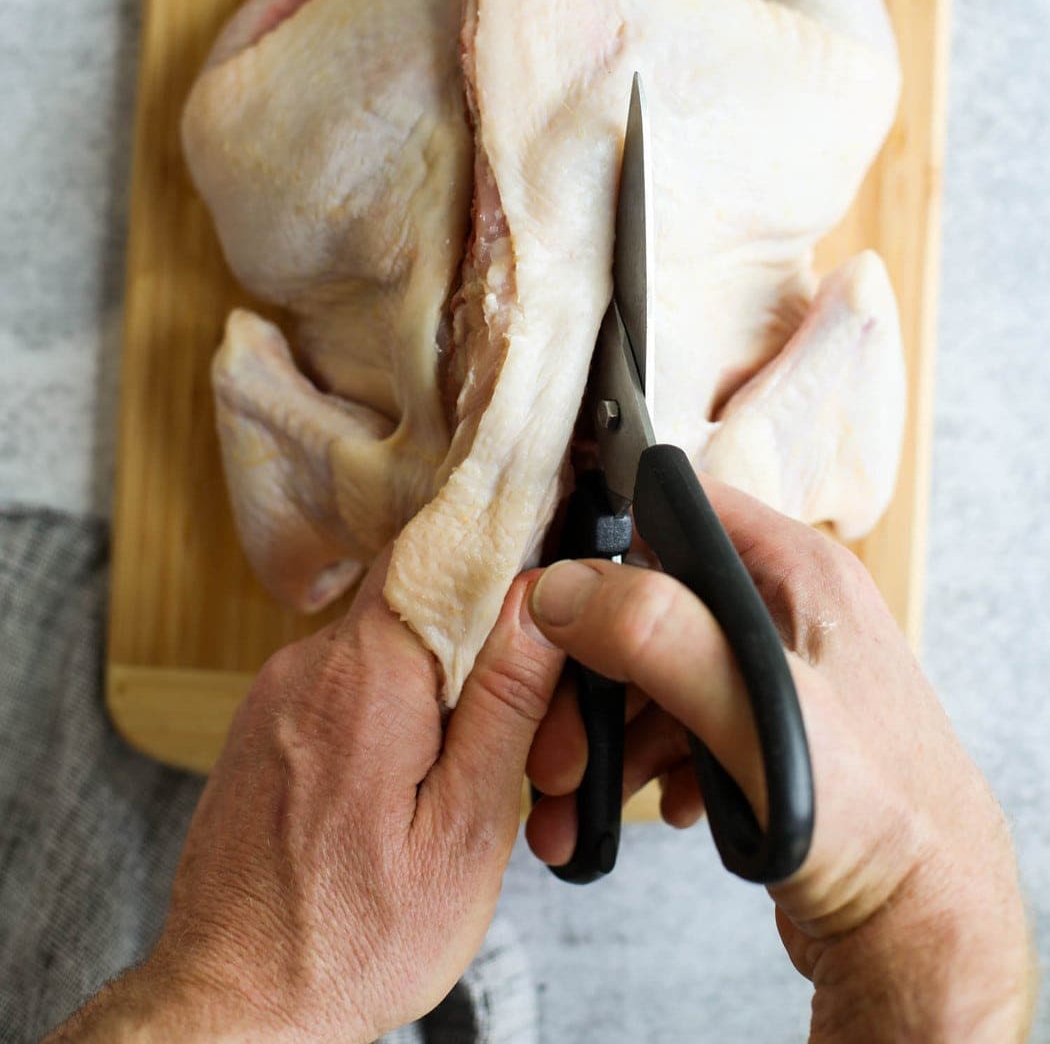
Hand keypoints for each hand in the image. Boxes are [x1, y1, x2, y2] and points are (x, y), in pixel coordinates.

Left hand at [48, 552, 563, 1042]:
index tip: (543, 578)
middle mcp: (308, 664)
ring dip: (431, 692)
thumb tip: (534, 598)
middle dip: (477, 651)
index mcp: (365, 674)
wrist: (235, 1004)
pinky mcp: (263, 725)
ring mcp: (276, 692)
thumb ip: (504, 702)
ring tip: (454, 784)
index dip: (496, 552)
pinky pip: (343, 685)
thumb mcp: (465, 829)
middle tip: (520, 737)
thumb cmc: (352, 940)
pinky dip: (386, 716)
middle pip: (416, 603)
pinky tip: (400, 792)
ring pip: (382, 648)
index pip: (435, 548)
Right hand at [525, 481, 1032, 1042]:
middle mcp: (789, 613)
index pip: (682, 512)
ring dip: (610, 734)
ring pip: (662, 674)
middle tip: (556, 744)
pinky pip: (685, 725)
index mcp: (800, 573)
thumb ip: (658, 637)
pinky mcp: (768, 737)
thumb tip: (566, 590)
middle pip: (656, 605)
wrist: (923, 931)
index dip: (609, 548)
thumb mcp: (756, 710)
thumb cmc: (877, 818)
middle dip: (594, 675)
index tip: (553, 607)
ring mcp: (778, 677)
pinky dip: (653, 763)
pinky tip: (660, 807)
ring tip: (576, 800)